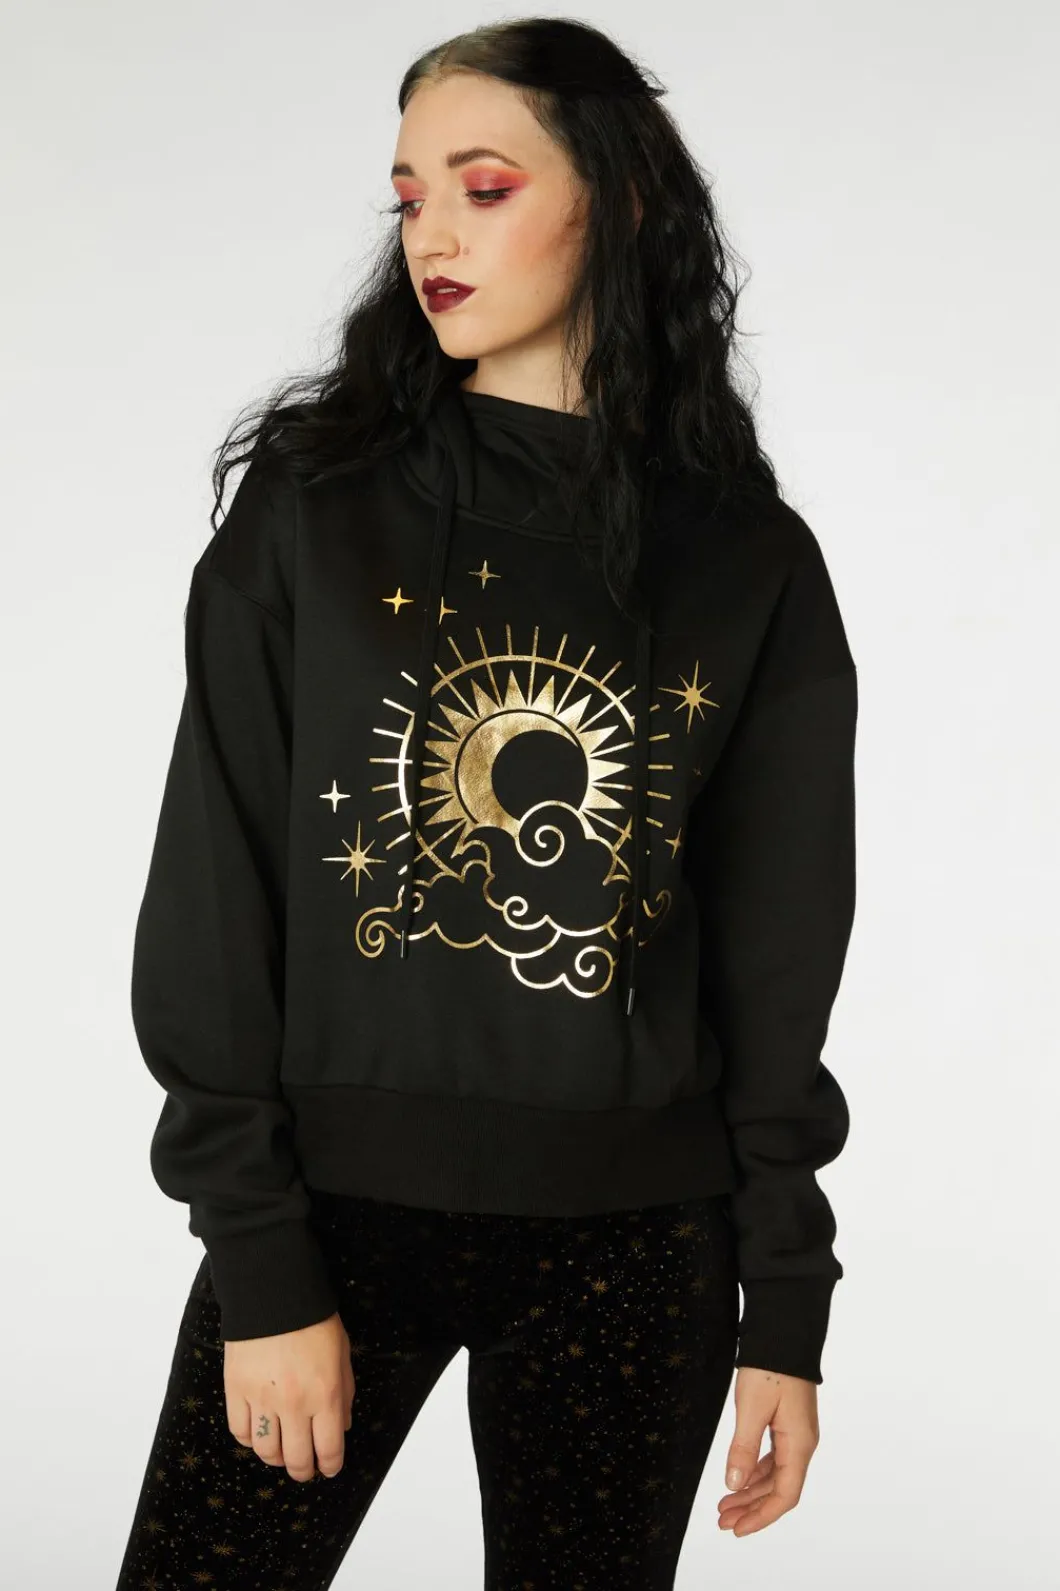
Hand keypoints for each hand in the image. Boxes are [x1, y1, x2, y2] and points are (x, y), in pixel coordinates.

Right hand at [224, 1312, 355, 1481]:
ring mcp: (262, 1399)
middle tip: (304, 1469)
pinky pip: (241, 1432)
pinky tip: (259, 1432)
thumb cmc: (313, 1321)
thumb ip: (344, 1394)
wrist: (275, 1293)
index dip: (330, 1466)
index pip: (329, 1450)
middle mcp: (294, 1404)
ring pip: (266, 1452)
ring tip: (281, 1451)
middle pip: (296, 1459)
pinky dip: (250, 1440)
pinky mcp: (236, 1390)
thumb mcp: (342, 1354)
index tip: (328, 1469)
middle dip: (303, 1470)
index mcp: (325, 1394)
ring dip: (276, 1458)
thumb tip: (340, 1429)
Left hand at [717, 1365, 819, 1534]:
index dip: (762, 1517)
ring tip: (725, 1504)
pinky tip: (739, 1477)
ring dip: (751, 1491)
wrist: (785, 1333)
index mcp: (799, 1444)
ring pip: (776, 1474)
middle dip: (752, 1508)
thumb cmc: (771, 1368)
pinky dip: (756, 1471)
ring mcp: (797, 1433)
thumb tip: (734, 1484)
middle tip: (723, 1521)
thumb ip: (743, 1448)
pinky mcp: (788, 1422)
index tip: (738, 1529)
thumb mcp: (751, 1408)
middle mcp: (802, 1443)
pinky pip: (774, 1457)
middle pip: (780, 1489)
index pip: (785, 1495)